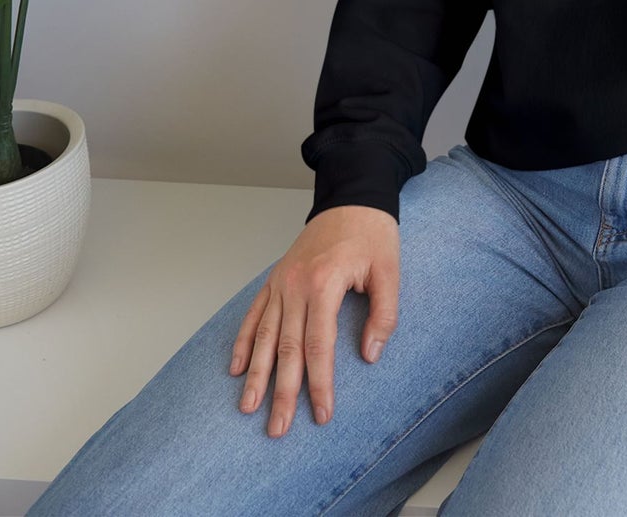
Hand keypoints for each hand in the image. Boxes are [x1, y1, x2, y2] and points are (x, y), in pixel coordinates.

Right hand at [230, 204, 398, 436]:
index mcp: (325, 283)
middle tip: (277, 428)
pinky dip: (243, 341)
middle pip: (286, 348)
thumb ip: (384, 314)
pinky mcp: (275, 278)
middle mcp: (296, 285)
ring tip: (248, 408)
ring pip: (263, 335)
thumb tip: (369, 355)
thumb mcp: (390, 270)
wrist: (352, 197)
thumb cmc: (373, 233)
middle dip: (281, 391)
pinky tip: (236, 368)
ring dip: (255, 374)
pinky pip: (254, 313)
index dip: (320, 383)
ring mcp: (282, 281)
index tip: (321, 414)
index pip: (319, 346)